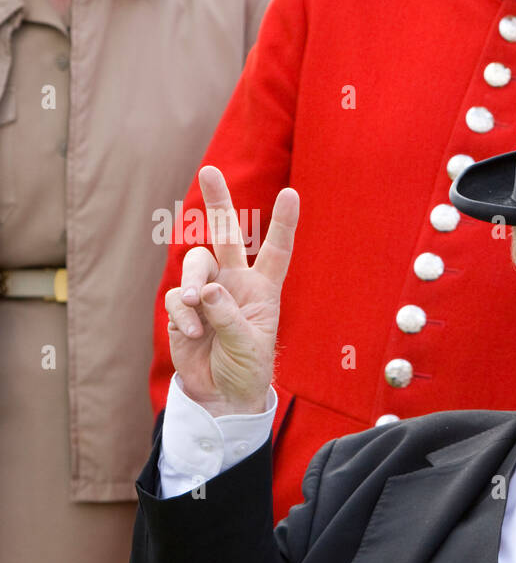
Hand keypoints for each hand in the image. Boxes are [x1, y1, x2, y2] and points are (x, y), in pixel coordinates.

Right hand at [163, 166, 297, 416]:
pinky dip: (182, 313)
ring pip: (195, 264)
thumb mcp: (248, 344)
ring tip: (196, 306)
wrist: (221, 392)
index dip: (283, 223)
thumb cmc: (246, 367)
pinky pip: (177, 297)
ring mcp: (206, 291)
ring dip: (193, 283)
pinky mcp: (182, 306)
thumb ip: (228, 316)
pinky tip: (193, 333)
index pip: (275, 250)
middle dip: (219, 202)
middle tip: (210, 170)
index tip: (291, 193)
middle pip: (226, 235)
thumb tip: (205, 290)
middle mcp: (234, 282)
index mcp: (263, 288)